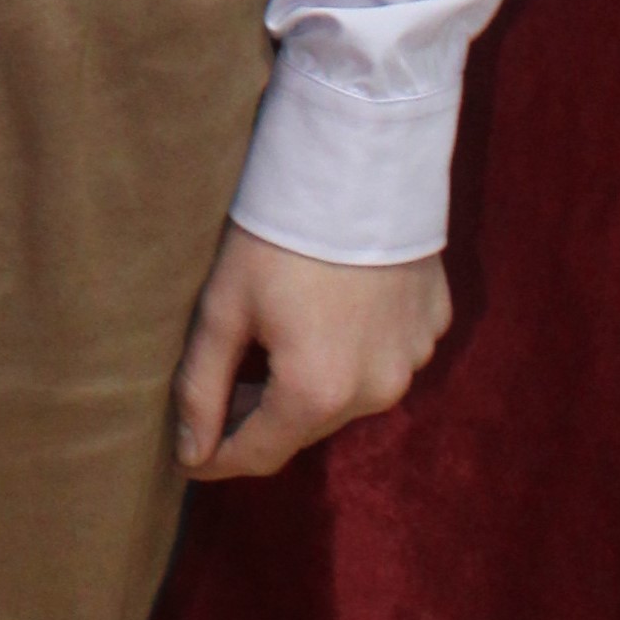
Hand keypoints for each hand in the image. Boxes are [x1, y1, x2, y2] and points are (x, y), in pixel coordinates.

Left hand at [172, 223, 447, 481]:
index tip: (187, 455)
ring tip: (278, 334)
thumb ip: (201, 387)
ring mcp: (411, 361)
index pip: (258, 454)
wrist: (357, 162)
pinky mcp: (432, 327)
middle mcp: (374, 392)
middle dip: (261, 414)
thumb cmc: (276, 233)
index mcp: (316, 392)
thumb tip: (190, 454)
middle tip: (225, 381)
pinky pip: (385, 356)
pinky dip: (355, 348)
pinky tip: (332, 306)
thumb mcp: (223, 306)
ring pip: (347, 395)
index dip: (216, 457)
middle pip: (303, 425)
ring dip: (311, 382)